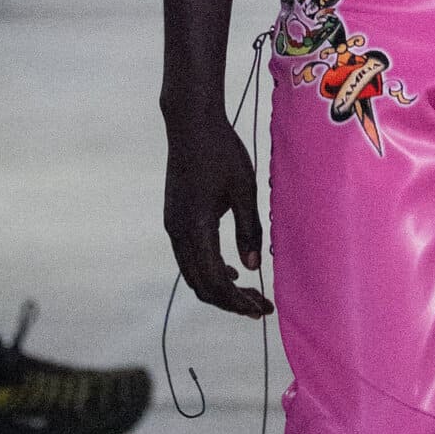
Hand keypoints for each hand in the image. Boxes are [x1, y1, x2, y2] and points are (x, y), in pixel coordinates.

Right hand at [164, 123, 272, 319]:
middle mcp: (178, 231)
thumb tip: (252, 268)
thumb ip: (249, 230)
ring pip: (192, 274)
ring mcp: (172, 226)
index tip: (262, 309)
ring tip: (247, 294)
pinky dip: (208, 271)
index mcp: (196, 227)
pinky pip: (188, 258)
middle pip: (201, 285)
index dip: (238, 301)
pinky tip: (230, 270)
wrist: (191, 124)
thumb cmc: (222, 152)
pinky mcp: (173, 219)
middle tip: (259, 307)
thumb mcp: (245, 190)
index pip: (215, 281)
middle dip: (230, 302)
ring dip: (218, 289)